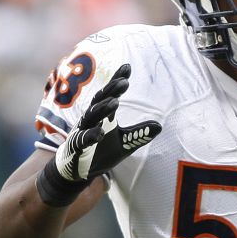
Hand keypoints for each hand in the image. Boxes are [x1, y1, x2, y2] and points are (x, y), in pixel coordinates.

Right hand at [37, 63, 160, 205]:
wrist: (77, 170)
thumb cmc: (100, 151)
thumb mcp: (124, 143)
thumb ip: (138, 134)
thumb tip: (159, 126)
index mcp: (103, 116)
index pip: (109, 95)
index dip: (116, 81)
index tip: (127, 67)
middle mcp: (91, 120)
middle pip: (100, 101)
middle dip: (111, 91)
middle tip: (124, 82)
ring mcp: (82, 132)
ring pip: (91, 117)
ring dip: (102, 109)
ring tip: (114, 102)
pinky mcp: (77, 147)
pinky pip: (83, 139)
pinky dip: (91, 135)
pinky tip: (100, 133)